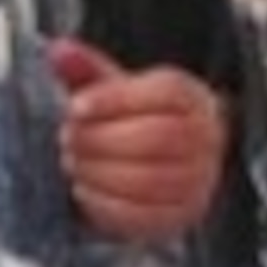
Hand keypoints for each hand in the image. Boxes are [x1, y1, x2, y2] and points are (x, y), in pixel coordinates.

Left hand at [47, 39, 224, 241]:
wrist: (162, 163)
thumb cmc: (135, 121)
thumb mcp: (114, 89)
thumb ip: (87, 69)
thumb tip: (60, 51)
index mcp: (192, 98)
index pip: (165, 93)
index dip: (116, 100)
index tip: (75, 107)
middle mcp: (206, 138)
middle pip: (157, 137)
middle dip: (101, 139)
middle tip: (67, 138)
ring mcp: (199, 180)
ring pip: (149, 179)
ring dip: (99, 171)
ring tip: (73, 162)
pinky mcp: (182, 216)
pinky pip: (143, 215)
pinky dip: (104, 203)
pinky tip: (83, 188)